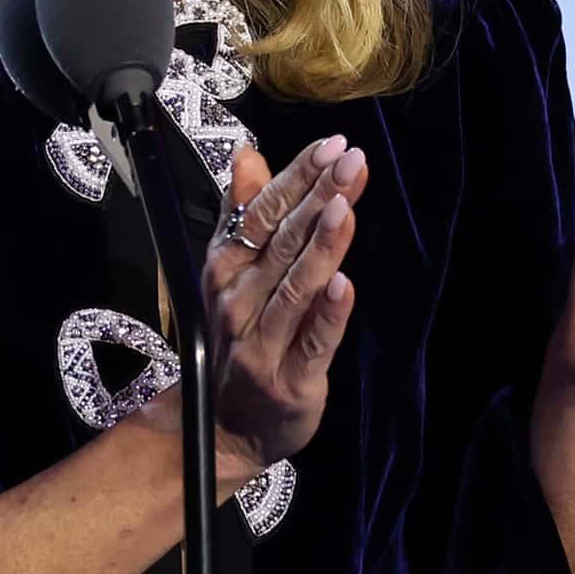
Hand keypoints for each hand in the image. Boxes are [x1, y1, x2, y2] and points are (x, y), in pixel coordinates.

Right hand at [197, 134, 365, 483]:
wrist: (223, 427)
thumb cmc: (237, 339)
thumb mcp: (230, 274)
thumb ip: (243, 214)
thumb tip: (249, 155)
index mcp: (225, 270)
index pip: (262, 213)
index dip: (296, 178)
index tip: (331, 146)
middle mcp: (238, 302)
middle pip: (282, 242)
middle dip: (317, 198)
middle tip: (350, 161)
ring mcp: (261, 343)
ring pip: (295, 287)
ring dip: (321, 247)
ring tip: (344, 206)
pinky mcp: (290, 381)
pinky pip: (311, 342)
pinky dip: (327, 315)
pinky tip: (344, 285)